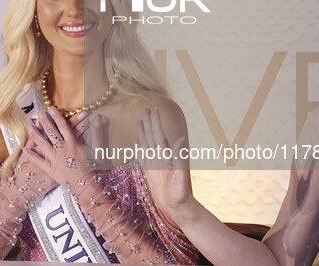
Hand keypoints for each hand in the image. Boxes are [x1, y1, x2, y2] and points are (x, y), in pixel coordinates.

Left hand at [26, 107, 96, 189]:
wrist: (88, 187)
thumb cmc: (95, 169)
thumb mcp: (98, 149)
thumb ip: (97, 133)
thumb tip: (98, 119)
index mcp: (73, 143)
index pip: (63, 126)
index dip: (57, 116)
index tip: (51, 109)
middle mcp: (62, 149)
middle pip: (51, 132)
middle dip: (45, 121)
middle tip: (39, 113)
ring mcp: (55, 160)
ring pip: (42, 145)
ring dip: (35, 135)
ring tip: (29, 127)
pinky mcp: (51, 170)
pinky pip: (39, 162)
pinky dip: (31, 155)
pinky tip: (24, 150)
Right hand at [137, 108, 192, 222]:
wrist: (177, 208)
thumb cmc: (180, 194)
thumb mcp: (181, 176)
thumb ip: (179, 157)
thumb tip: (180, 138)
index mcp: (166, 156)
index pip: (159, 134)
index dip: (156, 122)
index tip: (154, 109)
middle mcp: (160, 157)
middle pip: (151, 135)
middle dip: (149, 122)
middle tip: (145, 109)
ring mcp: (154, 164)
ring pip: (146, 144)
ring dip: (143, 132)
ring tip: (139, 121)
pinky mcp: (149, 172)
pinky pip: (142, 157)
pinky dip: (139, 148)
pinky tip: (137, 142)